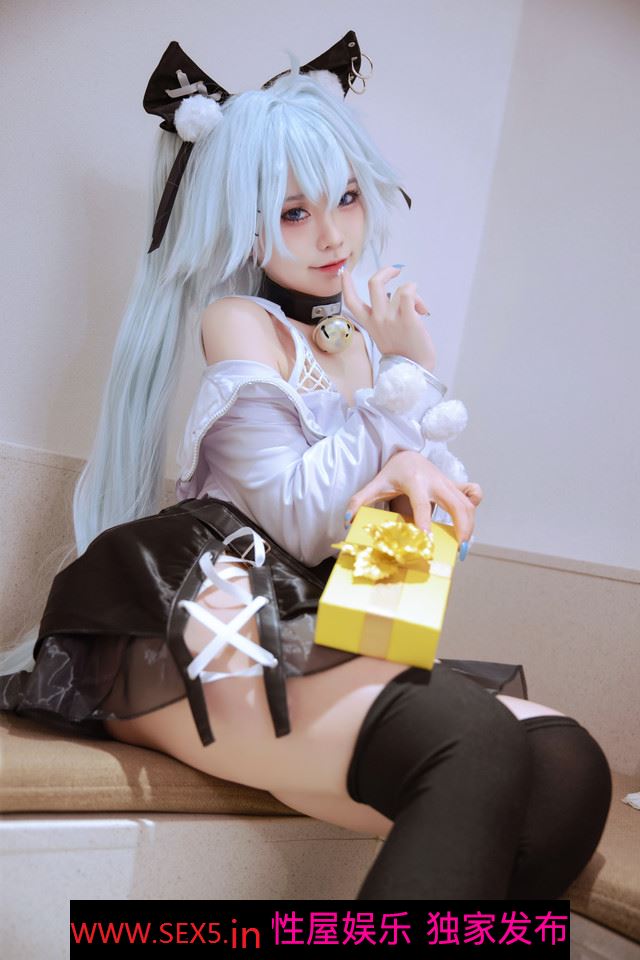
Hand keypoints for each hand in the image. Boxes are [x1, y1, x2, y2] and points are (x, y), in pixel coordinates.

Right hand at [341, 266, 436, 371]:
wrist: (412, 371)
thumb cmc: (402, 354)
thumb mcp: (384, 335)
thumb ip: (384, 317)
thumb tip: (398, 298)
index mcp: (369, 324)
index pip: (351, 301)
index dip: (345, 284)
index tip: (344, 272)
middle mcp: (377, 319)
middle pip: (373, 282)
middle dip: (386, 271)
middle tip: (397, 270)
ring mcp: (390, 319)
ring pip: (398, 289)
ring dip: (411, 292)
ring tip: (418, 307)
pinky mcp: (407, 319)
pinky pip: (408, 293)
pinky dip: (417, 293)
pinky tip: (422, 308)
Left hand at [345, 451, 482, 543]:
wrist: (407, 455)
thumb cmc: (391, 473)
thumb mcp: (375, 484)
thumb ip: (359, 501)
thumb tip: (347, 519)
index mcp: (415, 482)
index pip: (422, 505)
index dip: (425, 523)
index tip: (427, 542)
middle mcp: (436, 481)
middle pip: (456, 504)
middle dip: (462, 528)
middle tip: (459, 550)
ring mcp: (448, 483)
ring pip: (467, 503)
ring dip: (470, 525)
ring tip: (463, 547)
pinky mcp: (455, 485)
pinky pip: (473, 493)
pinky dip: (475, 505)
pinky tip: (469, 522)